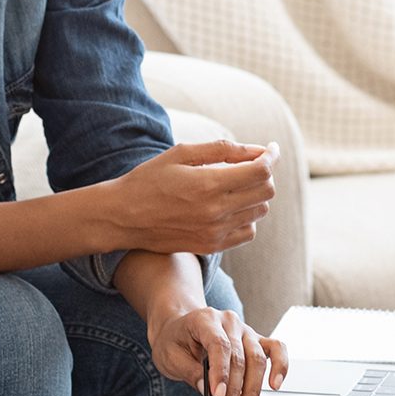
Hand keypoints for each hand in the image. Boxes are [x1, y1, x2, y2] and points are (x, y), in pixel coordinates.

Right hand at [103, 140, 276, 255]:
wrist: (122, 217)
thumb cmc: (149, 179)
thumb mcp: (181, 153)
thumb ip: (223, 150)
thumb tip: (258, 151)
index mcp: (208, 184)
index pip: (261, 171)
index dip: (271, 157)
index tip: (271, 149)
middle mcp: (216, 211)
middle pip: (266, 191)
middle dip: (264, 173)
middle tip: (251, 164)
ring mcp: (215, 232)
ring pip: (260, 212)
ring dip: (256, 194)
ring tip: (237, 184)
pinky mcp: (211, 246)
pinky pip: (247, 232)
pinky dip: (247, 217)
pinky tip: (231, 206)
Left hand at [147, 305, 290, 395]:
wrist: (179, 327)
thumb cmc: (174, 340)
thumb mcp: (169, 356)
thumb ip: (189, 371)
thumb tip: (207, 390)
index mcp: (205, 320)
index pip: (219, 345)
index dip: (221, 373)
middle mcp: (229, 322)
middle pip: (240, 357)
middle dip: (236, 392)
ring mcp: (246, 330)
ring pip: (258, 359)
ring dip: (253, 391)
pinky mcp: (256, 340)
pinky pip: (276, 350)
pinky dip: (280, 366)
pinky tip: (275, 385)